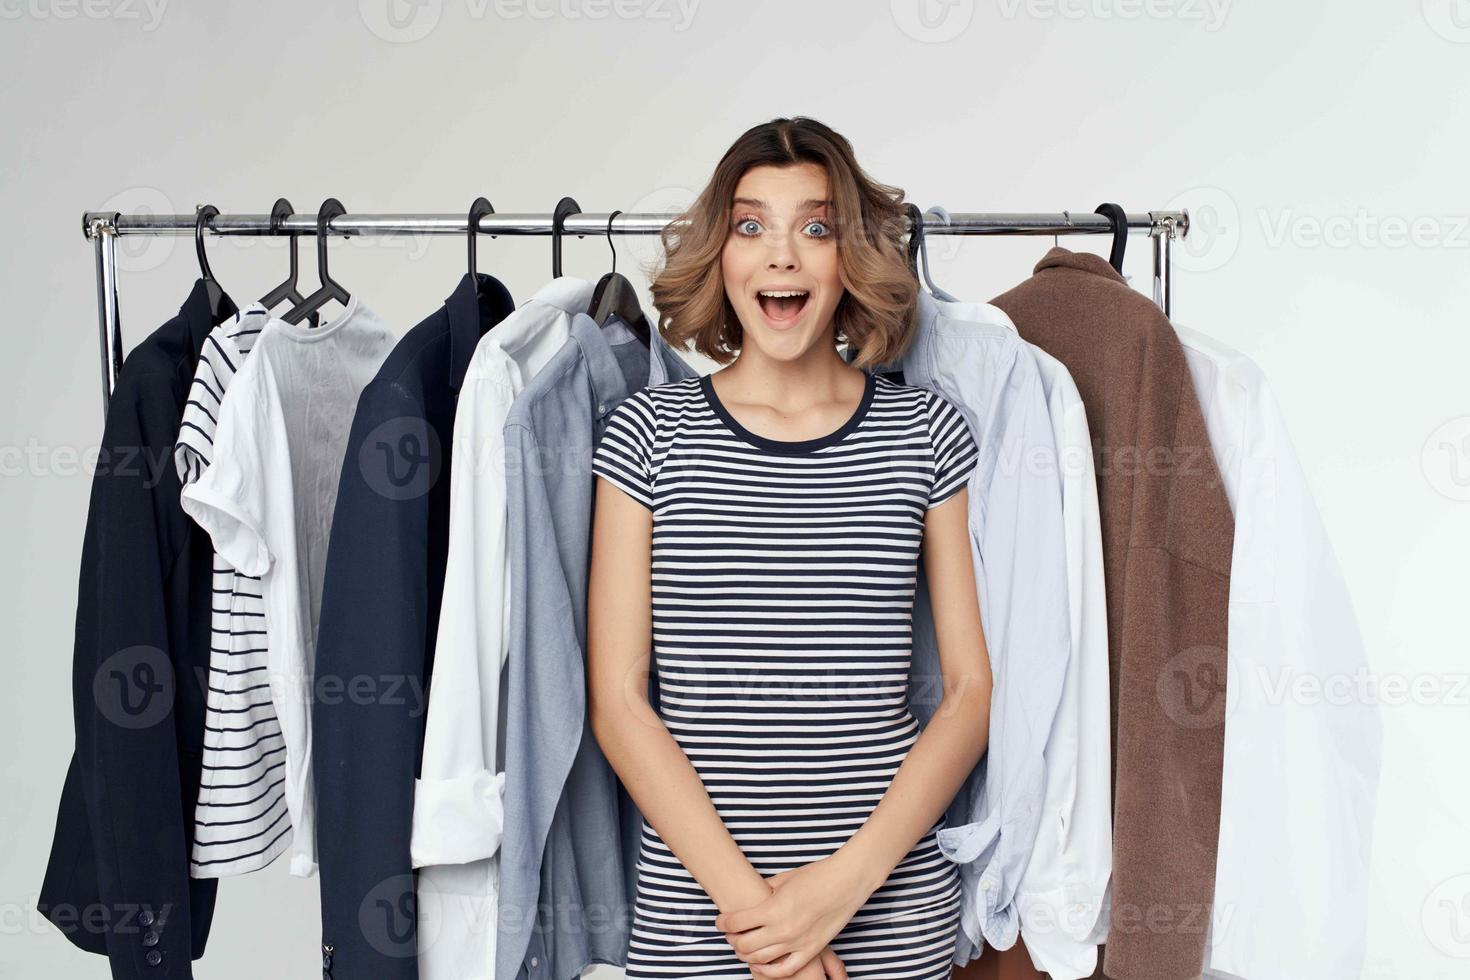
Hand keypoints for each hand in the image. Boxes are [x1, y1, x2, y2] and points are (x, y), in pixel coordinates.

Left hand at [717, 851, 873, 977]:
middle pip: (744, 944)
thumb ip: (763, 892)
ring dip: (746, 954)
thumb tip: (749, 898)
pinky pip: (785, 969)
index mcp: (773, 908)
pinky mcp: (811, 950)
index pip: (736, 923)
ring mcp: (797, 942)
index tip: (720, 921)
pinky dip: (768, 970)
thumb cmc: (816, 875)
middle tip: (730, 934)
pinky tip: (760, 964)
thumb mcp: (783, 879)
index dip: (723, 923)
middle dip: (732, 939)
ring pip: (760, 959)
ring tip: (743, 947)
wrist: (846, 881)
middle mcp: (782, 929)